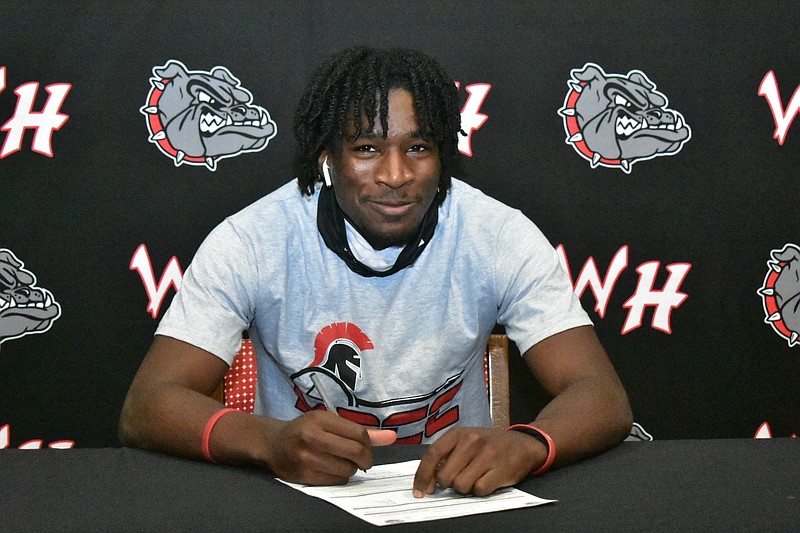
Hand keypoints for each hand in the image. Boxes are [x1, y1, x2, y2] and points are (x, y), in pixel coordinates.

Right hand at [263, 410, 395, 484]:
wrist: (273, 443)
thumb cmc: (305, 430)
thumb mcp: (329, 422)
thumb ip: (360, 431)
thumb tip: (392, 437)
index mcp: (321, 419)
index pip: (359, 433)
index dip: (369, 444)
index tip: (367, 447)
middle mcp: (312, 437)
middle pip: (355, 452)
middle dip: (365, 459)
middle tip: (363, 460)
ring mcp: (307, 457)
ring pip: (347, 469)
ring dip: (352, 469)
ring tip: (344, 462)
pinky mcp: (304, 475)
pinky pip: (336, 480)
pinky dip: (340, 477)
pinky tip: (333, 469)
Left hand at [412, 427, 544, 496]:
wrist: (524, 444)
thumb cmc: (489, 444)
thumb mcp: (466, 440)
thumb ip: (447, 455)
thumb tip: (428, 480)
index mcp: (458, 433)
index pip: (432, 455)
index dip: (422, 476)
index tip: (419, 491)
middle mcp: (471, 441)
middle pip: (445, 476)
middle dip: (449, 483)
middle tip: (460, 477)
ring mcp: (487, 455)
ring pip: (461, 486)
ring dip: (466, 487)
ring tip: (476, 476)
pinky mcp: (501, 470)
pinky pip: (479, 490)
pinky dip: (481, 490)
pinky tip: (488, 479)